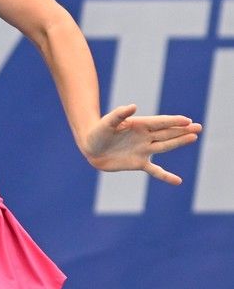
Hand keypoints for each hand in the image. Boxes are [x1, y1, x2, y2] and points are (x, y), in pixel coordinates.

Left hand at [81, 104, 202, 184]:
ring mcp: (143, 150)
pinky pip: (155, 171)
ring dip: (179, 142)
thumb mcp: (107, 122)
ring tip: (194, 137)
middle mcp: (144, 137)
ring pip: (165, 146)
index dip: (173, 121)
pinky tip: (177, 181)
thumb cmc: (97, 131)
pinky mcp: (138, 163)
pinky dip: (165, 176)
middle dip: (182, 130)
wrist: (90, 148)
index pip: (160, 122)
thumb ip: (119, 114)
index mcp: (138, 125)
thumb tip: (133, 106)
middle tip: (198, 127)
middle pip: (167, 133)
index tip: (188, 120)